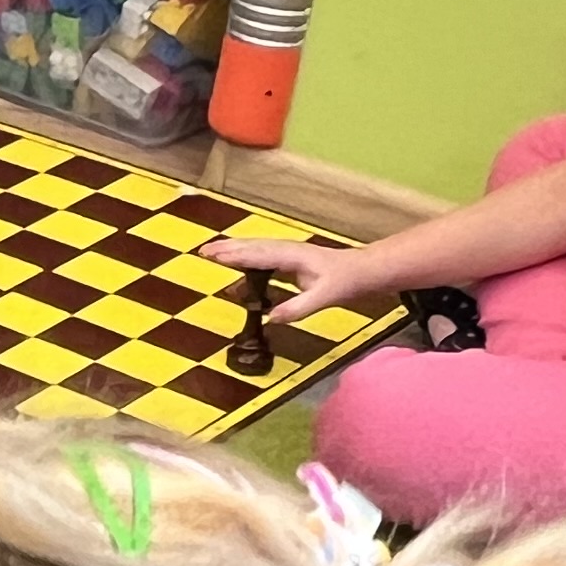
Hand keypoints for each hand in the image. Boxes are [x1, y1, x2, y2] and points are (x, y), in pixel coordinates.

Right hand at [203, 235, 385, 325]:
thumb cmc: (345, 282)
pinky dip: (245, 256)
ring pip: (255, 247)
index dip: (236, 256)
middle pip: (252, 246)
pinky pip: (262, 255)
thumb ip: (297, 308)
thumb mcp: (324, 298)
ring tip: (211, 252)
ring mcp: (288, 252)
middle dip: (227, 248)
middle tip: (203, 251)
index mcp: (293, 256)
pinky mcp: (289, 258)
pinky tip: (237, 261)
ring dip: (233, 249)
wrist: (363, 270)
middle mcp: (287, 250)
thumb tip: (270, 318)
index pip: (259, 255)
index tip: (215, 257)